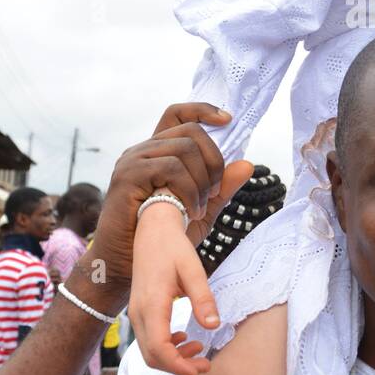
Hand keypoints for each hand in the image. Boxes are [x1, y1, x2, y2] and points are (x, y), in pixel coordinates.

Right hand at [87, 103, 252, 298]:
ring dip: (202, 180)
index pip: (178, 114)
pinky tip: (190, 212)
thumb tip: (248, 164)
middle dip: (214, 160)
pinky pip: (170, 168)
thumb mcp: (200, 210)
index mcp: (157, 152)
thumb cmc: (160, 237)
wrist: (126, 265)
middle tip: (214, 192)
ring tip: (200, 208)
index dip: (203, 110)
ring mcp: (133, 160)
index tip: (227, 120)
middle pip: (190, 131)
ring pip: (184, 149)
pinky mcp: (127, 176)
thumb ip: (222, 189)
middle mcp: (143, 150)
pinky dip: (189, 190)